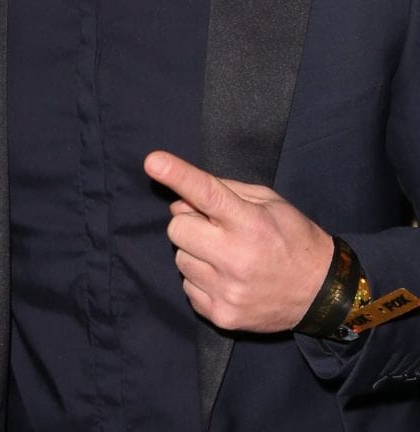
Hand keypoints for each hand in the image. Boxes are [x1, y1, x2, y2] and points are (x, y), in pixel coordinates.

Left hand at [143, 150, 332, 332]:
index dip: (177, 175)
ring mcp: (228, 291)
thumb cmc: (292, 237)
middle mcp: (237, 257)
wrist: (324, 294)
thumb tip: (180, 196)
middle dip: (190, 223)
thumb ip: (223, 192)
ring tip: (226, 256)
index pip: (206, 193)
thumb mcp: (268, 202)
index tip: (153, 161)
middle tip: (214, 228)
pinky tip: (226, 278)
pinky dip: (201, 279)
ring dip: (195, 253)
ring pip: (179, 258)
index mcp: (250, 223)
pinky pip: (187, 286)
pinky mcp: (222, 316)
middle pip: (177, 227)